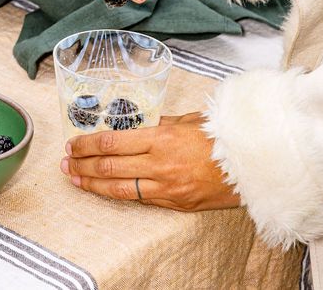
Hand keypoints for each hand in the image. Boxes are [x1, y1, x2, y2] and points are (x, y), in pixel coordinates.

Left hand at [61, 114, 240, 211]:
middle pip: (109, 166)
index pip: (111, 142)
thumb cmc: (225, 136)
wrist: (257, 166)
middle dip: (81, 164)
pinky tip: (103, 189)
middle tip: (65, 162)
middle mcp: (161, 164)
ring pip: (119, 188)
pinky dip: (117, 194)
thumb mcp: (188, 120)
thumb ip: (158, 122)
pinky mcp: (176, 203)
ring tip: (74, 178)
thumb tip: (134, 122)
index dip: (86, 144)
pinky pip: (140, 198)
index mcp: (162, 138)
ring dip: (92, 183)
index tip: (72, 143)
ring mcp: (168, 188)